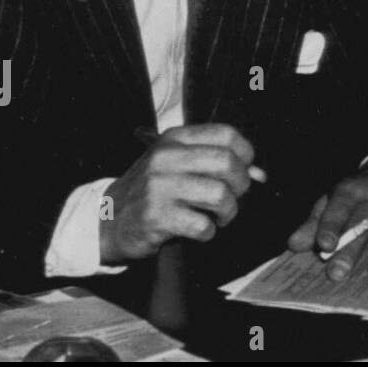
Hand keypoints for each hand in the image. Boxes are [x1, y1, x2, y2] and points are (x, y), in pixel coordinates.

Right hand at [100, 124, 258, 263]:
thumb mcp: (178, 165)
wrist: (107, 219)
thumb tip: (260, 174)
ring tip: (218, 217)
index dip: (245, 154)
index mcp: (175, 139)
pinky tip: (199, 230)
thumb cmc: (153, 190)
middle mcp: (166, 158)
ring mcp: (159, 187)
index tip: (244, 170)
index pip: (227, 134)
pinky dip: (208, 232)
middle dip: (241, 185)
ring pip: (219, 194)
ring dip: (227, 212)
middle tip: (233, 198)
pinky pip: (201, 225)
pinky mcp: (155, 217)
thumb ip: (216, 163)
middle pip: (227, 163)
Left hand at [286, 156, 367, 280]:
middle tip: (338, 273)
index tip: (323, 246)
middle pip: (363, 222)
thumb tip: (293, 246)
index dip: (330, 226)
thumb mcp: (335, 201)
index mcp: (350, 191)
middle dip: (351, 248)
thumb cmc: (361, 194)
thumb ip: (315, 223)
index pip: (338, 208)